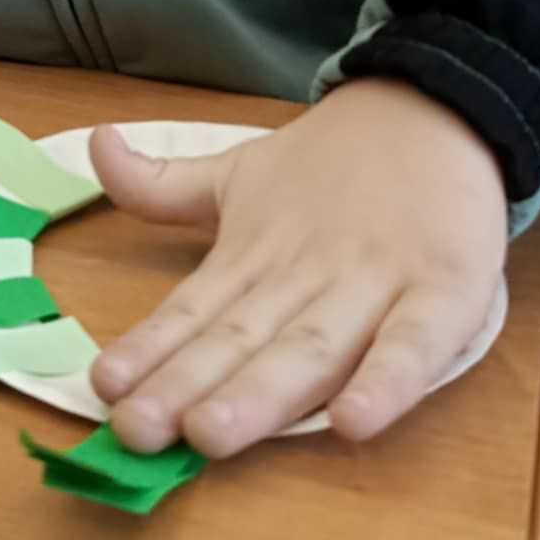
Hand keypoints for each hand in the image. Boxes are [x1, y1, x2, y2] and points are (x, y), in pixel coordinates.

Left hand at [89, 78, 507, 457]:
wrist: (438, 105)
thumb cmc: (334, 163)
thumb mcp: (241, 170)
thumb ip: (164, 184)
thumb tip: (95, 145)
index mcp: (255, 254)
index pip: (193, 309)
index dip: (149, 349)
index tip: (103, 386)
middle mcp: (306, 273)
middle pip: (243, 338)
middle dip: (189, 386)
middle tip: (138, 430)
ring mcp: (376, 283)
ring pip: (313, 347)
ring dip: (263, 392)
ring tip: (212, 433)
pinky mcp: (445, 290)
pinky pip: (416, 344)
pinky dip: (388, 382)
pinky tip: (354, 423)